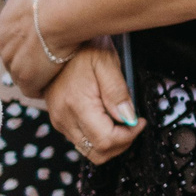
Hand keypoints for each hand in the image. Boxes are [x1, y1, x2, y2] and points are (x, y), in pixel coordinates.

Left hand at [0, 0, 77, 99]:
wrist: (60, 8)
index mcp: (6, 22)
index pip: (16, 38)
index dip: (34, 41)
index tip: (50, 42)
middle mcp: (4, 42)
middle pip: (16, 58)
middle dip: (33, 60)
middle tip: (56, 60)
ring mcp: (13, 62)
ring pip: (24, 74)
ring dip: (40, 74)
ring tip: (61, 72)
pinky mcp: (26, 78)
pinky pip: (34, 89)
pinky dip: (46, 86)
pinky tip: (61, 80)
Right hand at [45, 45, 142, 165]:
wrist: (54, 42)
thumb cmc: (84, 48)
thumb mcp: (107, 62)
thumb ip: (118, 93)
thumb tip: (129, 119)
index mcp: (77, 106)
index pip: (105, 141)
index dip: (129, 137)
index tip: (141, 121)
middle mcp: (64, 119)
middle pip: (97, 153)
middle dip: (121, 144)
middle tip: (134, 124)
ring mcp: (59, 121)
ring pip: (89, 150)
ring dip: (110, 142)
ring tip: (123, 121)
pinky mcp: (59, 119)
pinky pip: (81, 139)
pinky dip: (98, 136)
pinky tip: (108, 118)